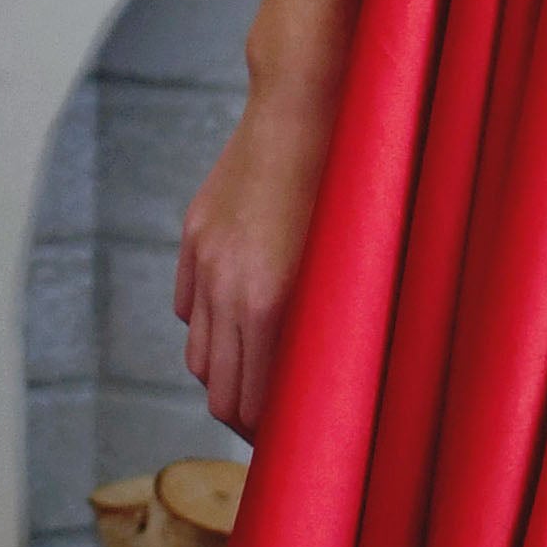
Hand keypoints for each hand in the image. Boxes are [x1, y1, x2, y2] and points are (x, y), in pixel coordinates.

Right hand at [174, 74, 340, 443]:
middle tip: (279, 426)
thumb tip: (319, 382)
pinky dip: (209, 328)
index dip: (268, 437)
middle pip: (216, 389)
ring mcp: (205, 259)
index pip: (248, 405)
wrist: (308, 100)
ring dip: (225, 374)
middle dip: (246, 416)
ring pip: (197, 353)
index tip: (293, 446)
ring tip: (260, 378)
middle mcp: (227, 287)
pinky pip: (188, 307)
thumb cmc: (358, 179)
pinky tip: (240, 325)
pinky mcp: (194, 234)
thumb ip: (328, 327)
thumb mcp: (356, 264)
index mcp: (270, 303)